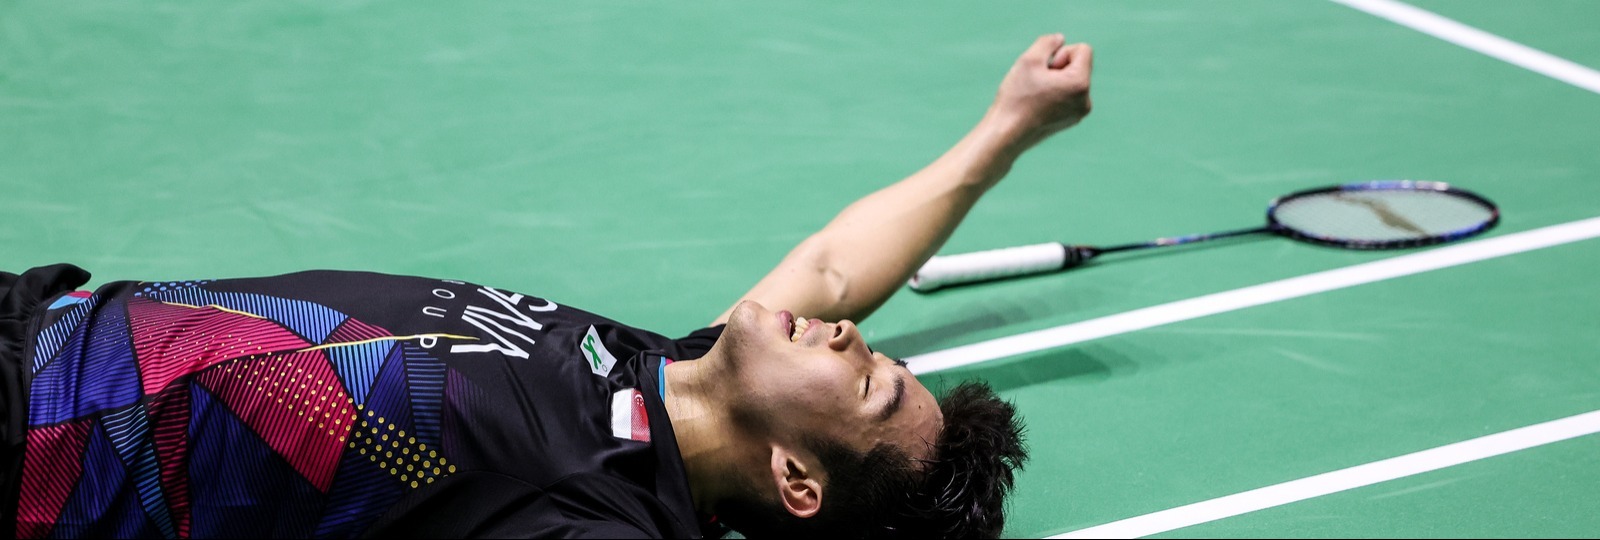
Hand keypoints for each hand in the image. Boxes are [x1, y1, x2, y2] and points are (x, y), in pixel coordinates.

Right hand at [989, 34, 1093, 150]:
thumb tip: (1060, 41)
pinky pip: (1068, 96)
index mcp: (1080, 84)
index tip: (1045, 69)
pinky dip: (1055, 94)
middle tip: (1037, 83)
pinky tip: (1036, 105)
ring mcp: (1079, 113)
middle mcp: (1086, 100)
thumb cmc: (1016, 98)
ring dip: (1055, 81)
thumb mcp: (1029, 59)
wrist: (1006, 135)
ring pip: (1072, 81)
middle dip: (1059, 68)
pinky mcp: (1070, 121)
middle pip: (1078, 66)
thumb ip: (1048, 42)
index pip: (1083, 50)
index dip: (1061, 53)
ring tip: (1036, 95)